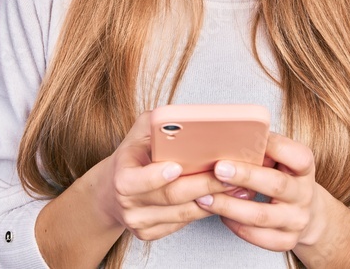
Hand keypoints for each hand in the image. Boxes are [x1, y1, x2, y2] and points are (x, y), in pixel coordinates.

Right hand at [94, 110, 247, 240]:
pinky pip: (184, 222)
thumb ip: (157, 124)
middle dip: (203, 185)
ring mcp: (140, 223)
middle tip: (229, 173)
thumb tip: (183, 116)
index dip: (157, 175)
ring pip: (184, 213)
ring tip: (238, 186)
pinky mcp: (152, 234)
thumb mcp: (137, 134)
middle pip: (172, 197)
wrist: (111, 192)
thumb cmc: (132, 156)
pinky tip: (224, 198)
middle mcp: (129, 205)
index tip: (177, 166)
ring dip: (214, 200)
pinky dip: (206, 209)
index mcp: (121, 178)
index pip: (138, 181)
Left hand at [193, 131, 325, 251]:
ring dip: (229, 206)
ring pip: (261, 216)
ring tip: (205, 197)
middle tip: (218, 169)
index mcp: (304, 168)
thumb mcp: (282, 160)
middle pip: (276, 185)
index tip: (243, 138)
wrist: (306, 213)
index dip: (272, 146)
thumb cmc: (284, 177)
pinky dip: (235, 225)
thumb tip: (229, 140)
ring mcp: (297, 220)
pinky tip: (220, 214)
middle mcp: (304, 194)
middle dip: (245, 176)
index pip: (296, 156)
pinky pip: (257, 237)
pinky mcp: (286, 241)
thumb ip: (264, 151)